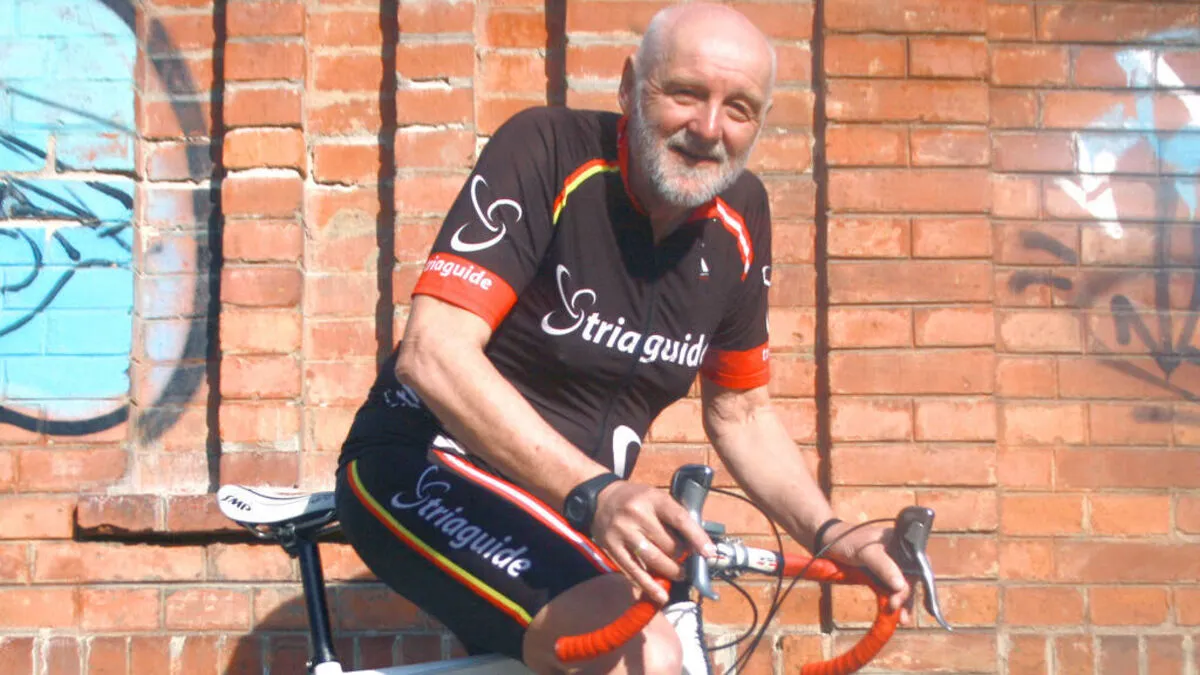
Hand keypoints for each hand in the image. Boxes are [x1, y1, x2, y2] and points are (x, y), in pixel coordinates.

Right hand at [589, 480, 716, 604]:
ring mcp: (623, 532)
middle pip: (668, 544)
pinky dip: (649, 585)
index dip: (697, 537)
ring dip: (671, 572)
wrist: (600, 498)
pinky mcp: (612, 547)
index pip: (680, 519)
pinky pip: (633, 570)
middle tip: (689, 564)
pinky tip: (661, 595)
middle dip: (683, 558)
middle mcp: (637, 514)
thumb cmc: (636, 499)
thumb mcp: (656, 497)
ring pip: (653, 559)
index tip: (709, 553)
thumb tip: (696, 543)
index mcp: (653, 499)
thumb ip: (674, 516)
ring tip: (680, 575)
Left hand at [821, 521, 914, 623]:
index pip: (918, 562)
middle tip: (899, 612)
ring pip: (901, 587)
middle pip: (911, 578)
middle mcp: (899, 554)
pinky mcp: (879, 576)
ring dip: (903, 603)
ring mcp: (889, 566)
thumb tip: (901, 586)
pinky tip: (895, 614)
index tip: (906, 595)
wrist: (825, 542)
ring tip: (902, 620)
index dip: (916, 580)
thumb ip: (883, 566)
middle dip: (907, 596)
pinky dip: (892, 601)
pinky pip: (890, 590)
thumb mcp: (865, 552)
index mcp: (901, 542)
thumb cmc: (845, 541)